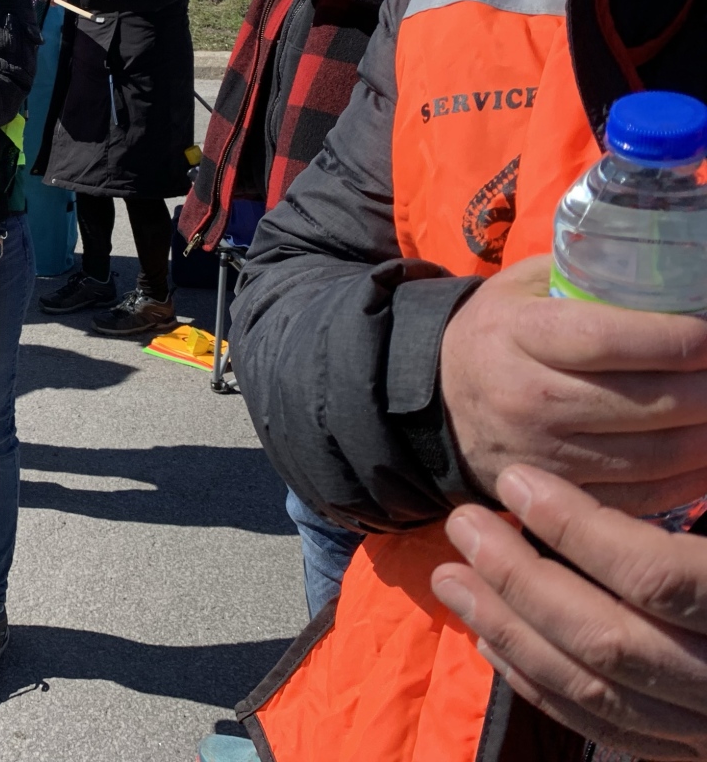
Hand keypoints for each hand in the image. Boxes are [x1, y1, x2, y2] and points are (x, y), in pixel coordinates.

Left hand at [432, 465, 706, 758]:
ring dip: (510, 629)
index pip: (662, 579)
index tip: (520, 479)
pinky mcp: (697, 753)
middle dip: (522, 578)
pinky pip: (608, 730)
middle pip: (611, 640)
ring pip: (598, 691)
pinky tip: (493, 641)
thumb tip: (681, 407)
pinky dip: (541, 685)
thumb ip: (704, 480)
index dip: (582, 528)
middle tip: (463, 521)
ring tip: (453, 573)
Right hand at [440, 255, 706, 515]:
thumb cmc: (496, 332)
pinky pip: (644, 495)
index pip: (610, 340)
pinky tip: (706, 450)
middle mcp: (526, 398)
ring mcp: (542, 454)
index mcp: (517, 335)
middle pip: (646, 402)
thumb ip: (585, 274)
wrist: (437, 399)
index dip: (678, 338)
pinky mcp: (559, 492)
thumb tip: (671, 273)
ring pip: (655, 454)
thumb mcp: (523, 286)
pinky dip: (691, 476)